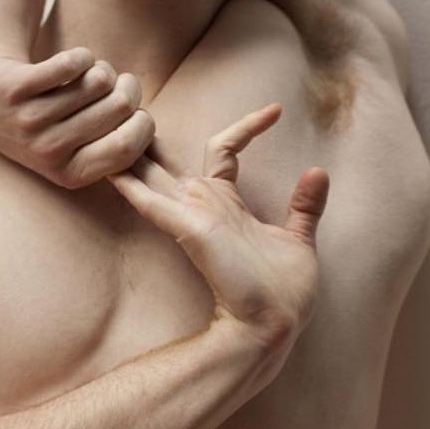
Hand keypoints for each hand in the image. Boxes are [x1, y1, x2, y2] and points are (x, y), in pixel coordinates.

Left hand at [0, 48, 155, 187]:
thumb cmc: (44, 123)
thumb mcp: (73, 150)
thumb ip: (110, 148)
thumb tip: (145, 128)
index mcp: (69, 173)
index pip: (126, 147)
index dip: (143, 122)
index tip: (137, 110)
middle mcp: (47, 151)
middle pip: (119, 107)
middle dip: (125, 87)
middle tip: (113, 83)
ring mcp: (28, 120)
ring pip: (98, 81)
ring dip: (99, 69)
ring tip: (86, 75)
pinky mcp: (15, 87)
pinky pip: (73, 62)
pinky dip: (80, 56)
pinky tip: (70, 63)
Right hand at [108, 103, 329, 347]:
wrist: (275, 323)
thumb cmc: (284, 290)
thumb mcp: (299, 238)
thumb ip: (306, 205)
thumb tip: (319, 170)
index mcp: (227, 202)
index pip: (225, 149)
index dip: (246, 126)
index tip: (277, 109)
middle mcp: (204, 204)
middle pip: (166, 159)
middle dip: (149, 135)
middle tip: (130, 105)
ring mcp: (191, 215)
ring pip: (150, 174)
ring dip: (130, 150)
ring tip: (111, 122)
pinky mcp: (186, 229)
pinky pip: (150, 202)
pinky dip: (130, 184)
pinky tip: (110, 167)